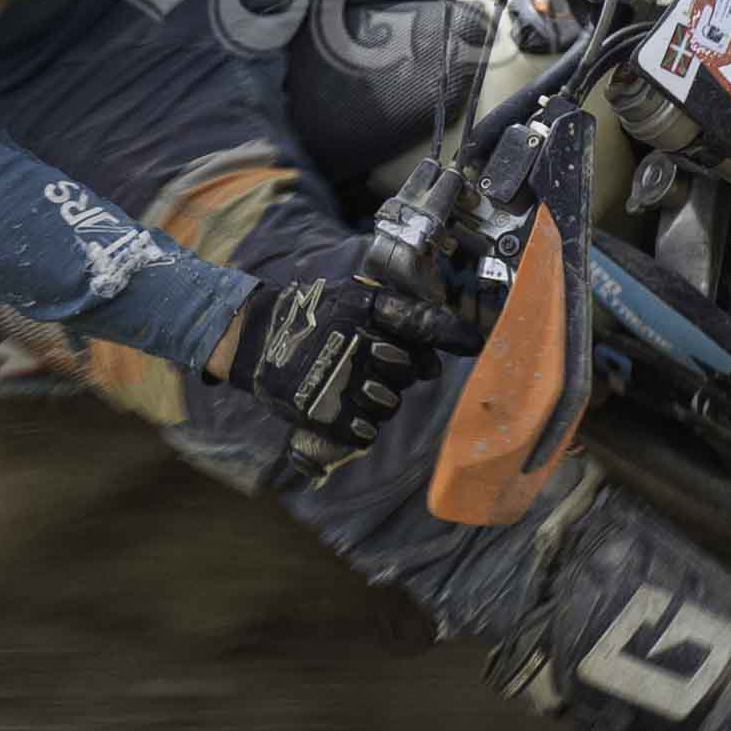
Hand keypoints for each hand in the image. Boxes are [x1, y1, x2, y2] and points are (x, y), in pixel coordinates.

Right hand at [207, 237, 450, 459]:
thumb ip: (397, 318)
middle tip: (374, 363)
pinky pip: (364, 432)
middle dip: (400, 371)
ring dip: (378, 400)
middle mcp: (357, 343)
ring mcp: (341, 380)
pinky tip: (343, 409)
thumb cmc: (312, 317)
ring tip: (352, 385)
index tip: (474, 344)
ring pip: (389, 404)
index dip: (451, 335)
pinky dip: (358, 425)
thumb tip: (436, 363)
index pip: (421, 323)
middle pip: (409, 371)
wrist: (255, 339)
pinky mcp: (325, 414)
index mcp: (365, 308)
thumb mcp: (353, 298)